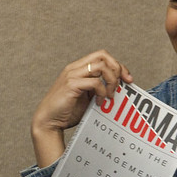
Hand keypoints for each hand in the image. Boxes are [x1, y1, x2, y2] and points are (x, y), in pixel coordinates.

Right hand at [31, 50, 132, 166]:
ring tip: (110, 95)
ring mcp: (72, 75)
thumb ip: (99, 90)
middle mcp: (75, 68)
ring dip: (111, 81)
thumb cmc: (67, 111)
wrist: (49, 121)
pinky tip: (100, 102)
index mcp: (79, 69)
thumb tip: (118, 89)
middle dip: (118, 68)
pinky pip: (94, 82)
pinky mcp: (71, 85)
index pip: (103, 56)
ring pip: (101, 66)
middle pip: (103, 55)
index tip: (128, 79)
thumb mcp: (88, 98)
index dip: (118, 65)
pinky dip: (102, 92)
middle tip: (123, 84)